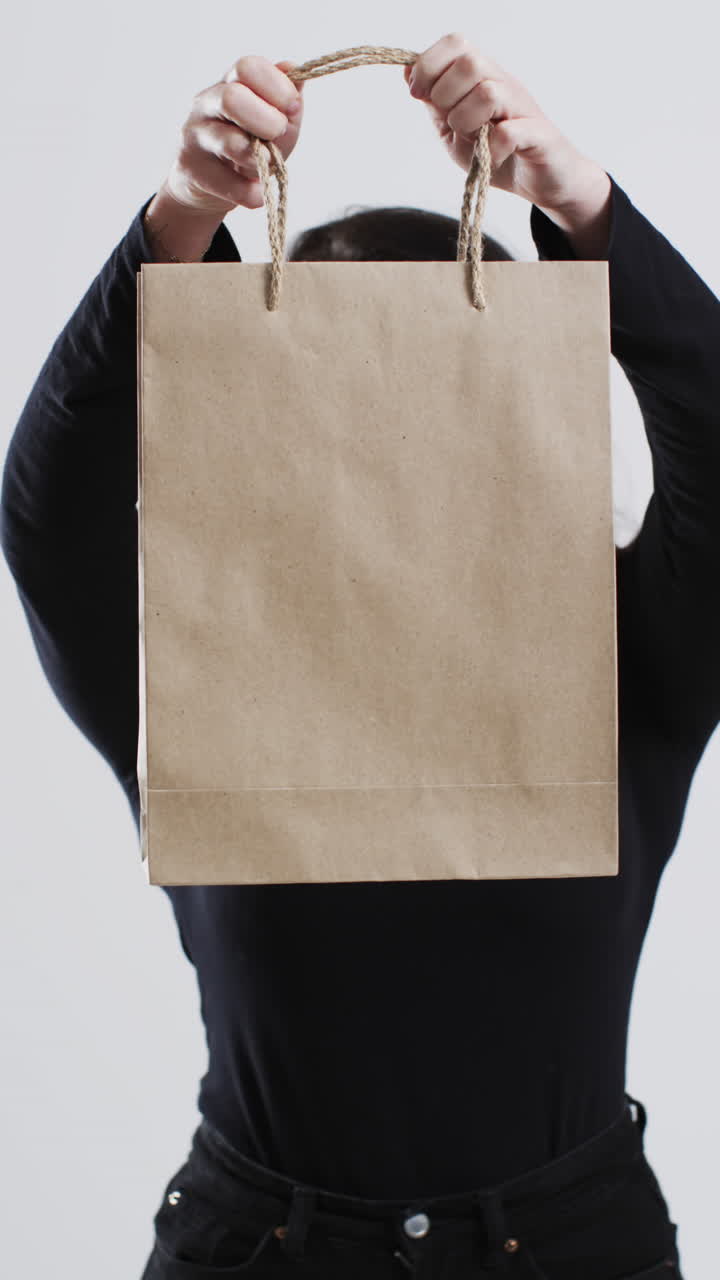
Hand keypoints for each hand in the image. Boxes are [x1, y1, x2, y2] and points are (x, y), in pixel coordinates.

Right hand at [161, 55, 305, 216]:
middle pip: (232, 98)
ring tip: (267, 165)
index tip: (292, 107)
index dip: (277, 86)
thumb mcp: (272, 120)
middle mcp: (206, 103)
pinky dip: (252, 193)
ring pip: (231, 143)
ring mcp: (196, 136)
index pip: (247, 67)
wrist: (209, 184)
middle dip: (267, 120)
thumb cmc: (247, 145)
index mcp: (229, 83)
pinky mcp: (192, 170)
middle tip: (278, 134)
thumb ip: (286, 99)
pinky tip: (257, 192)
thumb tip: (294, 69)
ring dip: (260, 158)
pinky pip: (229, 184)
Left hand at [404, 33, 609, 220]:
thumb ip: (435, 105)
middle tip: (450, 122)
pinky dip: (492, 149)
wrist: (541, 182)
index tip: (417, 93)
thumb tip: (408, 72)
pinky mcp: (538, 135)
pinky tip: (491, 158)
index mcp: (482, 77)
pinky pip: (509, 132)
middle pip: (470, 62)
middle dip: (445, 94)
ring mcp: (522, 107)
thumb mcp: (454, 131)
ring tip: (471, 139)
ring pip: (488, 92)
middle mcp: (503, 83)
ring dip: (466, 120)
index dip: (428, 64)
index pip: (456, 43)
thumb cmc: (497, 153)